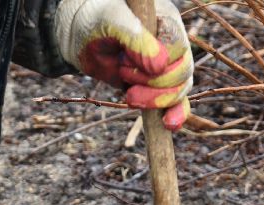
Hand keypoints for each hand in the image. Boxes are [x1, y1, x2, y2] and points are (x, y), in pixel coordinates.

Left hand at [54, 0, 192, 129]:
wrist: (81, 35)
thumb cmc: (95, 21)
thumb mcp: (110, 22)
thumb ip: (135, 39)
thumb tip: (160, 67)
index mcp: (166, 21)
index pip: (178, 49)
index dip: (156, 63)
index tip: (125, 62)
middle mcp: (172, 43)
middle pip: (182, 72)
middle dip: (153, 85)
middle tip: (123, 78)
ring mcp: (167, 66)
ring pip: (180, 89)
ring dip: (156, 101)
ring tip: (129, 96)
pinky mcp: (158, 86)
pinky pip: (177, 102)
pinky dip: (175, 114)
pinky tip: (168, 124)